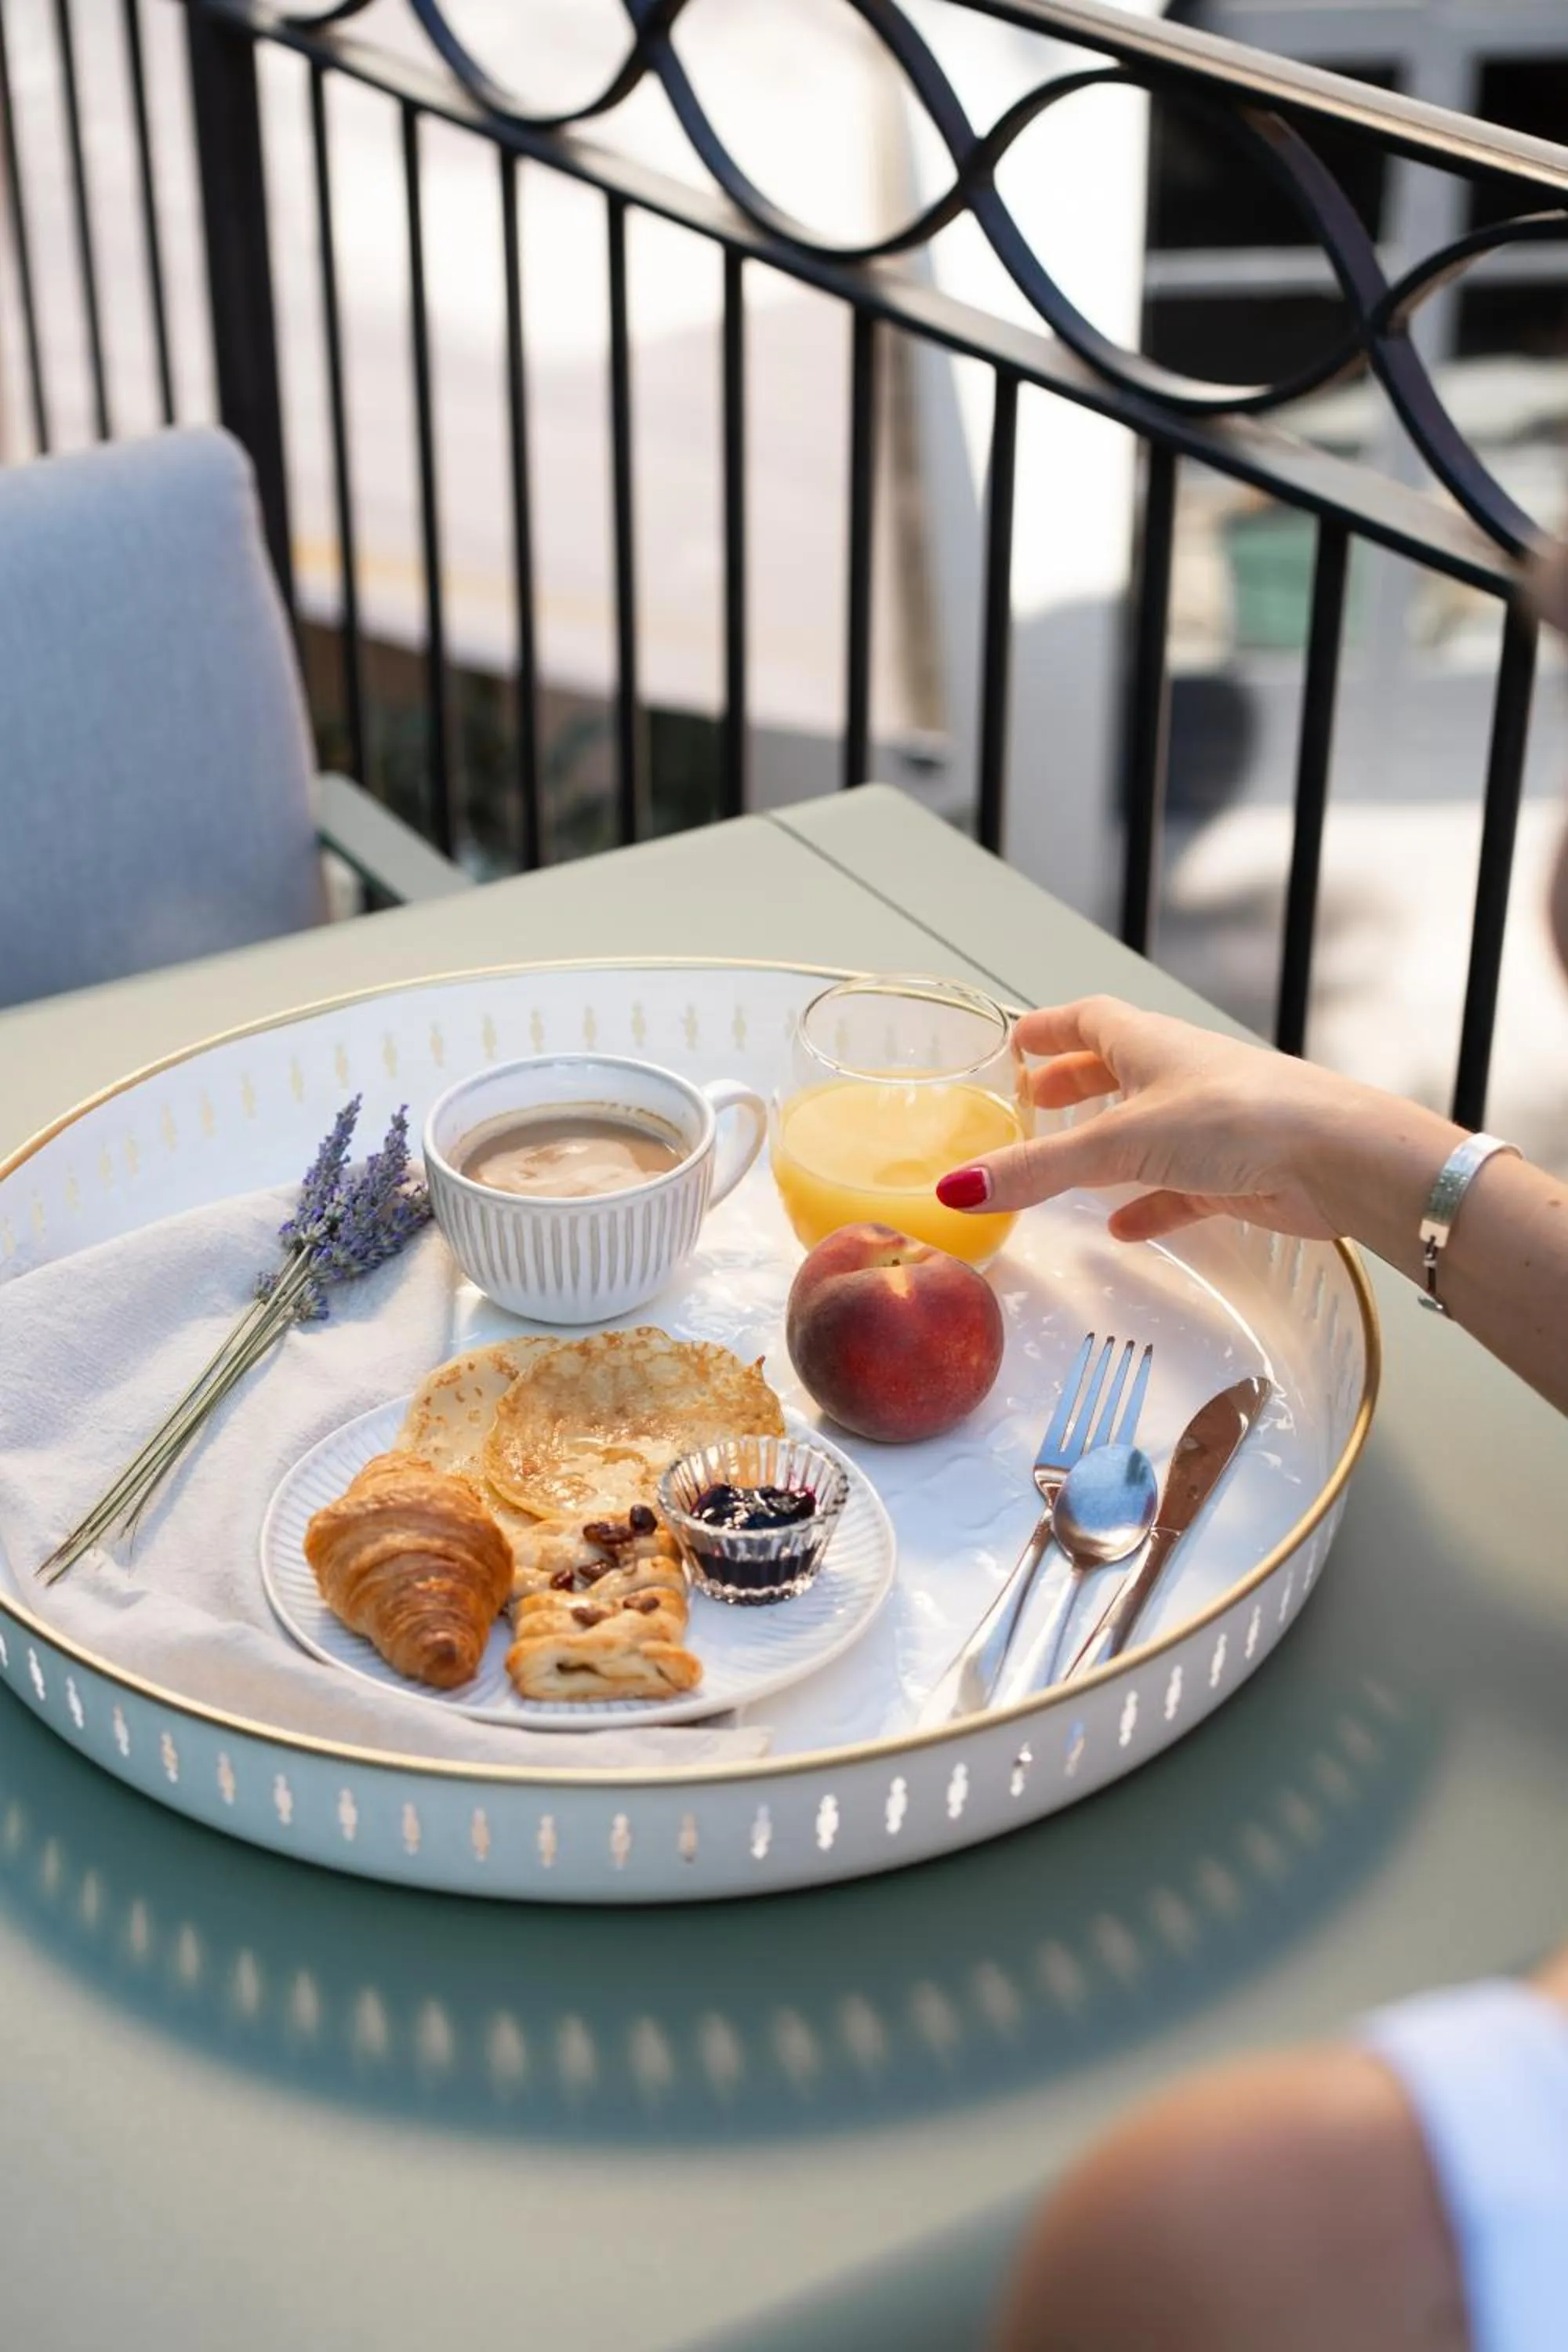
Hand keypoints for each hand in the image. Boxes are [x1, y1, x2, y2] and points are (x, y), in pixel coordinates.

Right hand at [935, 996, 1440, 1243]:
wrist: (1337, 1158)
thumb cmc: (1238, 1120)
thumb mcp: (1121, 1141)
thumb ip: (1041, 1169)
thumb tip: (958, 1188)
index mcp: (1149, 1045)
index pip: (1088, 1019)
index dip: (1049, 1027)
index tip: (1015, 1039)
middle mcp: (1179, 1076)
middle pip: (1115, 1071)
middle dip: (1073, 1085)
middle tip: (1034, 1101)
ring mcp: (1210, 1126)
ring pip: (1146, 1131)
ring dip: (1107, 1148)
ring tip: (1067, 1170)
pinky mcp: (1236, 1174)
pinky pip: (1179, 1187)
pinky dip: (1147, 1203)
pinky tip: (1123, 1228)